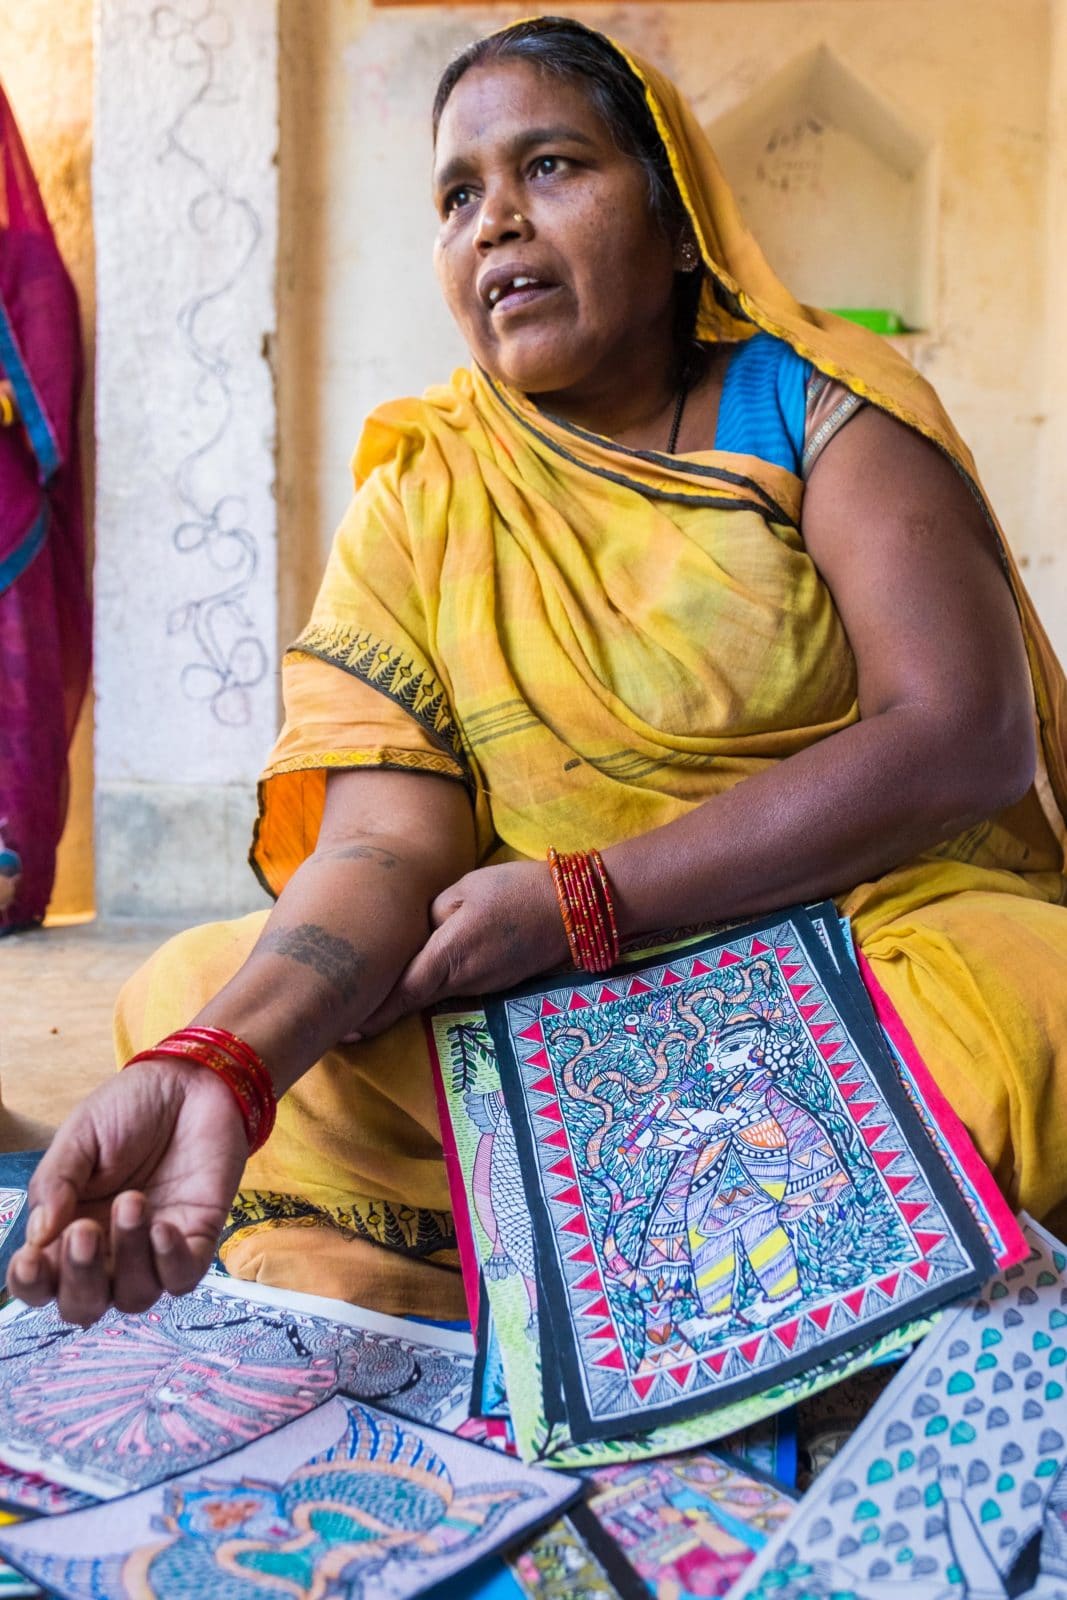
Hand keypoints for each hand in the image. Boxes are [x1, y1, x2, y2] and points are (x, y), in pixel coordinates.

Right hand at [6, 1058, 248, 1326]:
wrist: (190, 1081)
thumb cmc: (129, 1107)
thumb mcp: (80, 1135)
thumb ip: (56, 1184)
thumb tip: (37, 1238)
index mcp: (68, 1229)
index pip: (41, 1282)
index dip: (30, 1285)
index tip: (30, 1261)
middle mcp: (108, 1251)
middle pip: (84, 1305)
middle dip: (80, 1280)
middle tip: (84, 1231)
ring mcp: (153, 1250)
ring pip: (134, 1296)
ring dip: (128, 1258)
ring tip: (133, 1201)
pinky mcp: (197, 1240)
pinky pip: (182, 1279)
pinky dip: (170, 1261)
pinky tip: (164, 1226)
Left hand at [359, 860, 568, 1035]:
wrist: (574, 909)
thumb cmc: (517, 891)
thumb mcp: (464, 888)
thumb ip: (430, 914)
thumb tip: (413, 933)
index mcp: (450, 956)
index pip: (401, 994)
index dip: (371, 1013)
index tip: (343, 1028)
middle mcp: (464, 982)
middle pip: (413, 1000)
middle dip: (380, 1010)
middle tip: (343, 1018)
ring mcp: (482, 987)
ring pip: (433, 994)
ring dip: (405, 998)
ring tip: (370, 998)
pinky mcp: (496, 982)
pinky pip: (455, 987)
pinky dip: (432, 987)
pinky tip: (419, 978)